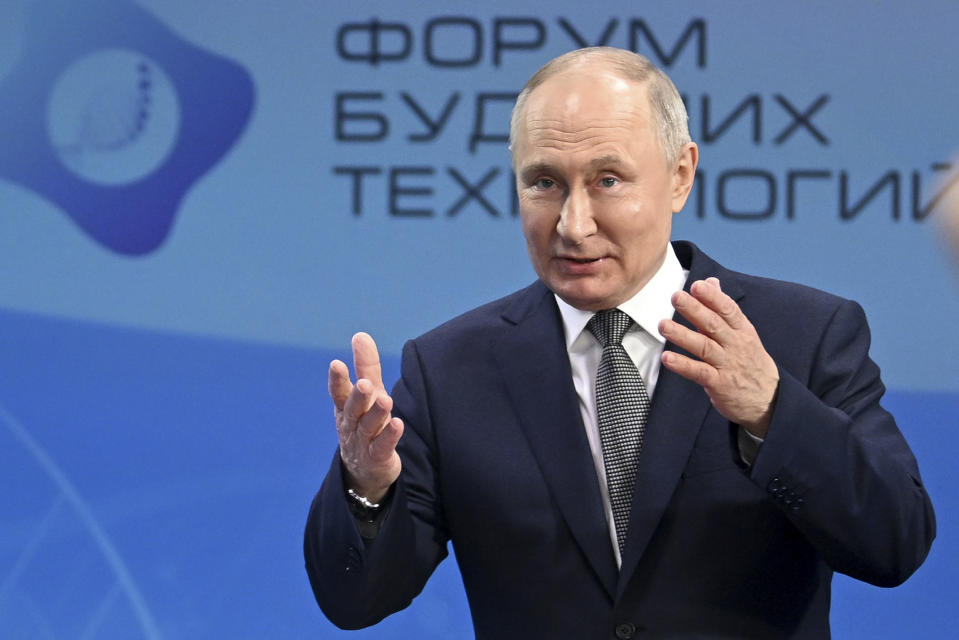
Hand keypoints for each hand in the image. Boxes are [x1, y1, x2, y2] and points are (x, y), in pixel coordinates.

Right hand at [329, 332, 402, 502]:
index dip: (337, 380)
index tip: (337, 364)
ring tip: (385, 400)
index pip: (339, 392)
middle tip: (364, 384)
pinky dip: (389, 436)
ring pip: (368, 427)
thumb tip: (360, 335)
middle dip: (358, 396)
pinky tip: (397, 424)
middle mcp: (352, 424)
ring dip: (376, 413)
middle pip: (353, 409)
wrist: (364, 469)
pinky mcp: (378, 457)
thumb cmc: (364, 422)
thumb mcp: (366, 394)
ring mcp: (363, 442)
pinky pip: (383, 446)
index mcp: (346, 407)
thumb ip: (365, 367)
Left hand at [658, 278, 778, 436]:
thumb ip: (723, 308)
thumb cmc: (751, 364)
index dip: (713, 297)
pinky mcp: (720, 384)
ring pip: (704, 346)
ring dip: (682, 335)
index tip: (697, 284)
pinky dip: (683, 365)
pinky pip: (699, 372)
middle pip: (714, 324)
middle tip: (676, 297)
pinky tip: (667, 357)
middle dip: (694, 309)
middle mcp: (736, 346)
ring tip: (663, 325)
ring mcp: (728, 365)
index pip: (728, 310)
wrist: (770, 402)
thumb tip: (711, 282)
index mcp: (743, 331)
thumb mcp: (743, 334)